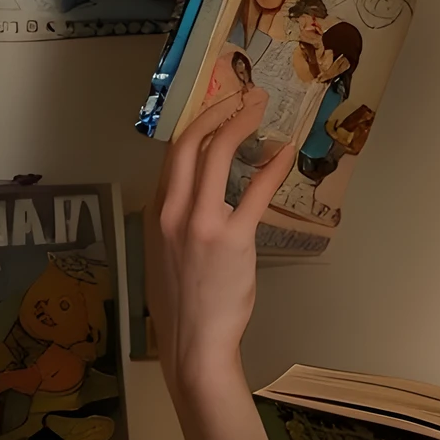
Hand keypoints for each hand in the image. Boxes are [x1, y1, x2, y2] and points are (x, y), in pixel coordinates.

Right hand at [145, 92, 293, 391]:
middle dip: (217, 109)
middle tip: (241, 94)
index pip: (171, 155)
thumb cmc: (182, 306)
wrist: (192, 344)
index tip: (216, 108)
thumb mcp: (163, 256)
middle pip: (188, 142)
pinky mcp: (232, 239)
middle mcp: (171, 211)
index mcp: (154, 213)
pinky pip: (254, 191)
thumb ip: (173, 223)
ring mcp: (200, 223)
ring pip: (216, 154)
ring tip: (260, 107)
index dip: (196, 124)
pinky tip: (285, 152)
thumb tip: (190, 202)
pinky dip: (272, 166)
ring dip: (240, 122)